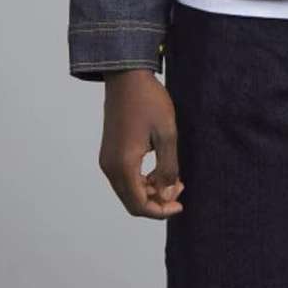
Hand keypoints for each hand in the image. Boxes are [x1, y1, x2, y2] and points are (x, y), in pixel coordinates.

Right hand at [98, 69, 184, 219]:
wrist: (127, 77)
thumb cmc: (148, 101)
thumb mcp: (166, 134)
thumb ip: (168, 168)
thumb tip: (167, 196)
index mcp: (123, 165)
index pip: (139, 205)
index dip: (160, 211)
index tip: (179, 205)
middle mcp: (110, 167)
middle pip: (132, 201)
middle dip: (157, 201)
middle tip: (179, 188)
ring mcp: (107, 159)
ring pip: (128, 189)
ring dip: (150, 189)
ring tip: (173, 177)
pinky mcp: (110, 151)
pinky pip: (124, 176)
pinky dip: (141, 179)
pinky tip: (158, 167)